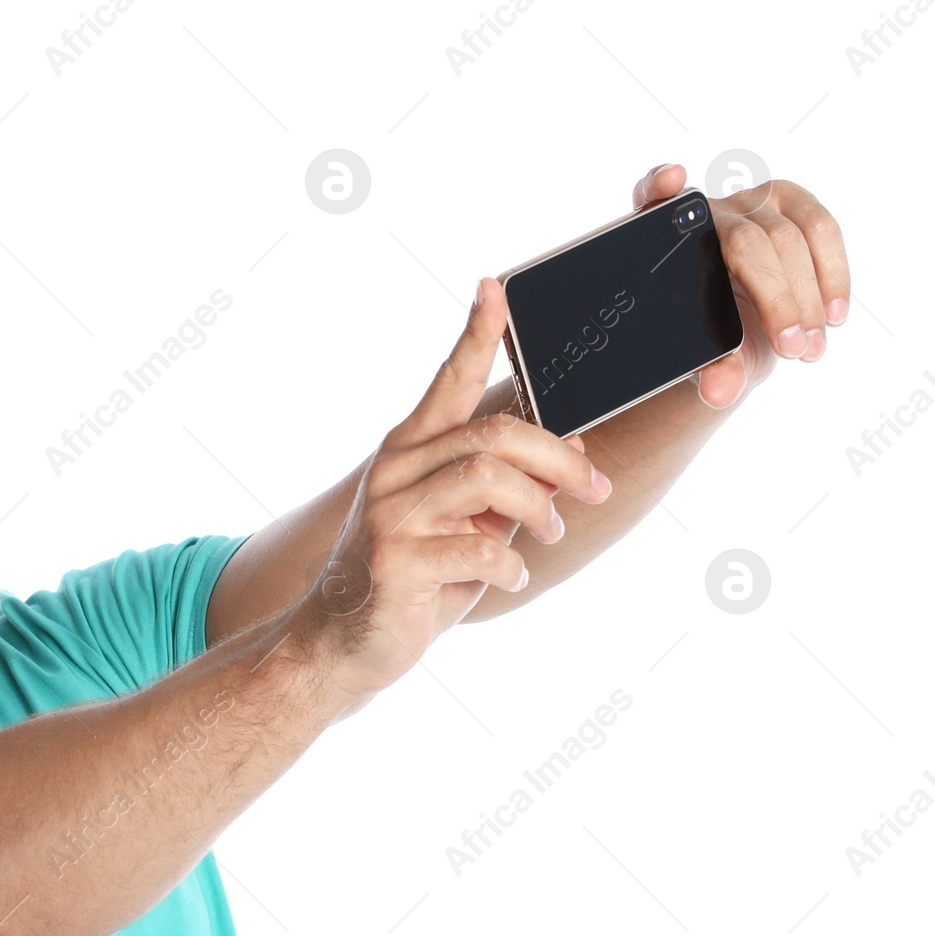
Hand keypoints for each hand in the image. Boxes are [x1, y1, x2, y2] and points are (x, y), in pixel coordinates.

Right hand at [305, 279, 611, 700]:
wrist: (342, 645)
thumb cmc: (411, 581)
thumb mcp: (467, 526)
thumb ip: (510, 488)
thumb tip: (575, 452)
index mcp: (407, 453)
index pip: (447, 383)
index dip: (474, 335)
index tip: (494, 290)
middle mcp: (392, 474)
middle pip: (492, 435)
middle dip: (557, 460)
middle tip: (592, 489)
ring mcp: (388, 517)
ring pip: (486, 479)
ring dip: (539, 508)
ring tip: (552, 533)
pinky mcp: (393, 563)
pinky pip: (477, 548)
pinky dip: (511, 564)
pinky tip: (511, 577)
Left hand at [630, 162, 850, 408]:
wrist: (741, 333)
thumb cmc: (711, 339)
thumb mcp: (706, 360)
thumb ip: (710, 374)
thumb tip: (722, 391)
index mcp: (666, 241)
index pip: (651, 199)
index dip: (658, 185)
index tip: (672, 183)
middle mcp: (707, 213)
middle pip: (747, 241)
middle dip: (777, 298)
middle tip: (792, 349)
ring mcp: (751, 204)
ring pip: (791, 234)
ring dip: (810, 294)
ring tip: (811, 346)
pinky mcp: (792, 204)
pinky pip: (822, 228)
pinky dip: (834, 274)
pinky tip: (834, 316)